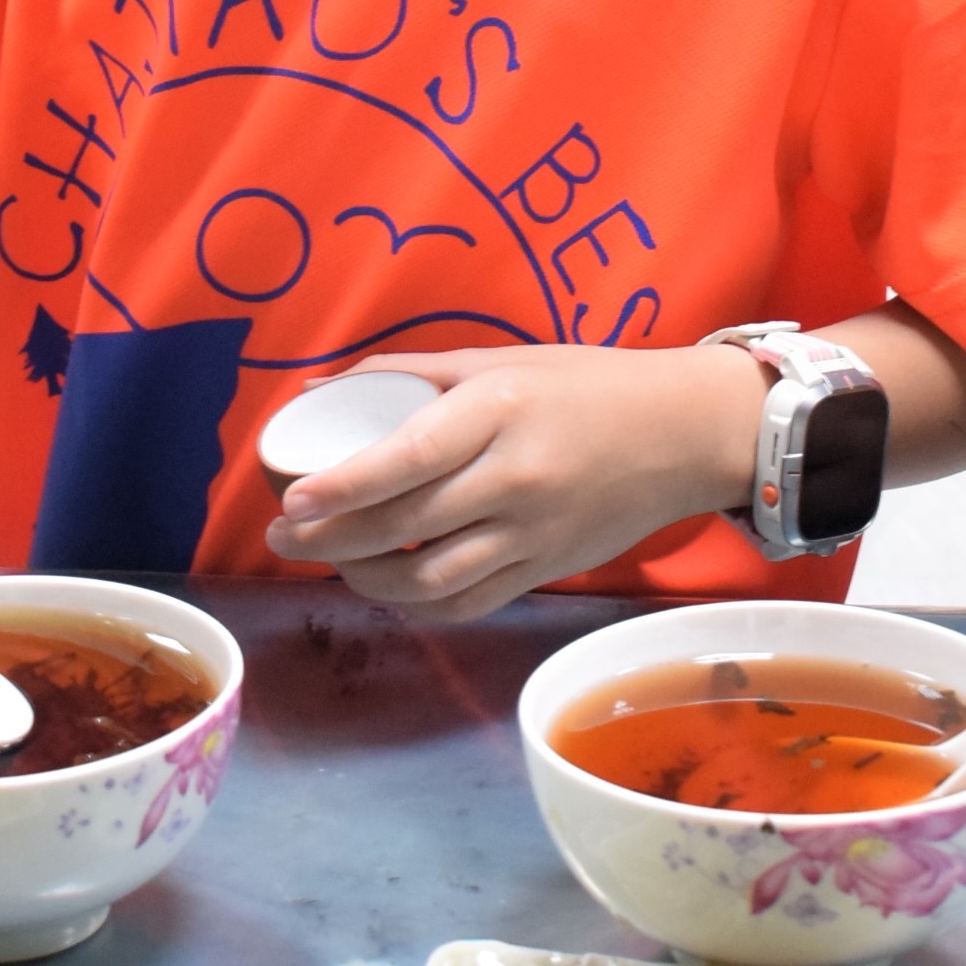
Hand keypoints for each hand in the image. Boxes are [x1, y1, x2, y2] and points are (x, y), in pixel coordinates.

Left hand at [263, 345, 760, 621]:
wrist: (681, 434)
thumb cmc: (584, 386)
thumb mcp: (500, 360)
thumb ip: (413, 375)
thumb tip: (322, 391)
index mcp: (497, 413)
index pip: (405, 459)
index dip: (342, 488)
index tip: (291, 500)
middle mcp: (514, 479)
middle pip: (405, 526)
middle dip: (330, 540)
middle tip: (284, 538)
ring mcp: (533, 534)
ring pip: (431, 579)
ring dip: (366, 579)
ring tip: (330, 563)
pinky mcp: (547, 570)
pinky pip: (469, 603)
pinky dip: (417, 605)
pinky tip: (388, 588)